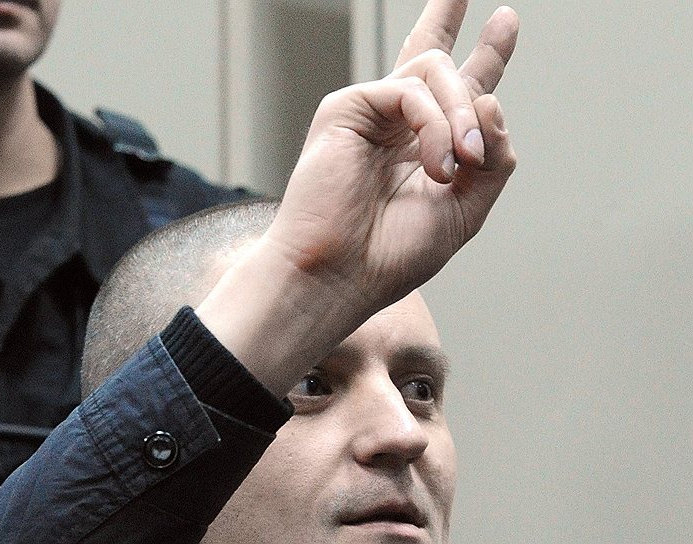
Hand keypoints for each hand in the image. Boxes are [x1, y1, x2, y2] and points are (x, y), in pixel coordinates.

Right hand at [197, 1, 518, 395]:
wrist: (340, 276)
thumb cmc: (390, 255)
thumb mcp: (465, 210)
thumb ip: (493, 161)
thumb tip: (493, 102)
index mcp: (422, 149)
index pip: (457, 94)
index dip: (485, 57)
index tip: (504, 22)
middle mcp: (396, 126)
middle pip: (430, 55)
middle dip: (457, 23)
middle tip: (503, 14)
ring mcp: (371, 115)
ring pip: (435, 69)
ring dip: (462, 114)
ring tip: (460, 163)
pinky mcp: (347, 109)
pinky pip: (410, 90)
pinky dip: (435, 126)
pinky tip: (437, 165)